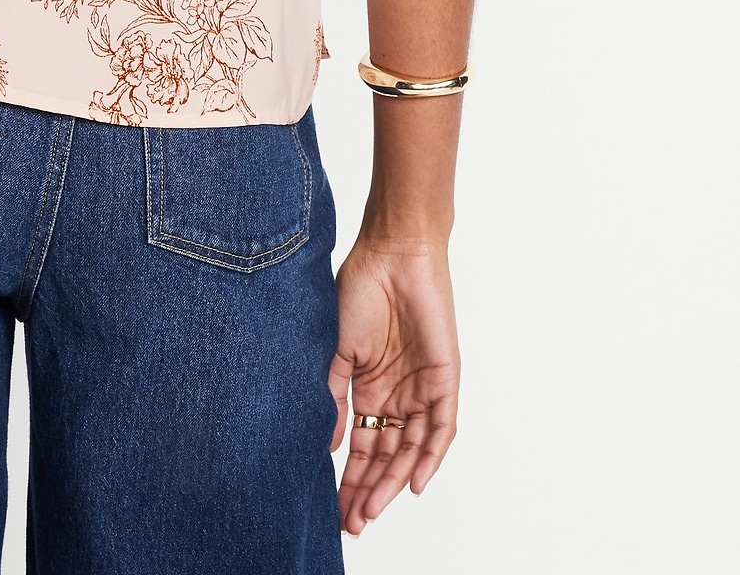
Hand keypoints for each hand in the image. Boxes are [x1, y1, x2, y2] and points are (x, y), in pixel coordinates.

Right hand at [329, 236, 459, 534]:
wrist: (392, 253)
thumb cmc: (359, 288)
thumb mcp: (337, 349)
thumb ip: (333, 396)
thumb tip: (327, 445)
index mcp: (370, 386)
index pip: (363, 444)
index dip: (350, 476)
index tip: (335, 506)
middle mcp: (397, 393)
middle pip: (386, 454)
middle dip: (369, 489)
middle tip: (352, 520)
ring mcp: (422, 387)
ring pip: (412, 448)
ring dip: (393, 481)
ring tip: (372, 509)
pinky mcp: (445, 378)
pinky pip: (442, 427)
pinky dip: (431, 456)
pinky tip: (415, 483)